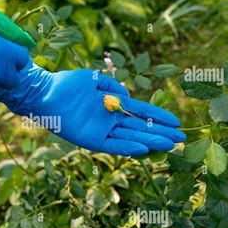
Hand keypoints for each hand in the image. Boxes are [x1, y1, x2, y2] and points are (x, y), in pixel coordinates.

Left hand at [0, 61, 185, 155]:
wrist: (46, 93)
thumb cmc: (68, 84)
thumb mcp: (94, 80)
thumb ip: (112, 85)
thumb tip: (127, 96)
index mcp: (113, 105)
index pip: (141, 112)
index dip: (159, 117)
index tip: (176, 122)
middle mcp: (110, 120)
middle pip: (140, 128)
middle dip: (160, 133)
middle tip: (181, 139)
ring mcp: (102, 131)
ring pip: (131, 138)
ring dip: (149, 142)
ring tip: (169, 145)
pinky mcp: (91, 140)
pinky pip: (113, 146)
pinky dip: (128, 148)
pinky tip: (143, 148)